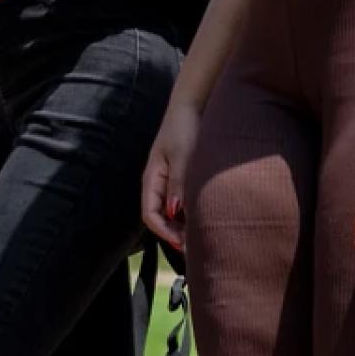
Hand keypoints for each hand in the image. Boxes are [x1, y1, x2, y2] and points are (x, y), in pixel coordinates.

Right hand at [141, 101, 200, 252]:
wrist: (190, 107)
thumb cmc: (183, 129)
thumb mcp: (183, 156)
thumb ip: (179, 183)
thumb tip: (177, 213)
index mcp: (152, 179)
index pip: (150, 215)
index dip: (164, 232)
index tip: (183, 244)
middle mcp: (158, 184)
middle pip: (160, 218)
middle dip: (174, 234)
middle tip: (197, 248)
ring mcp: (169, 182)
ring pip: (171, 213)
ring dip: (183, 227)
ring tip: (203, 237)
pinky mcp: (181, 179)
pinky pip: (182, 204)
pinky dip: (190, 215)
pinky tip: (205, 218)